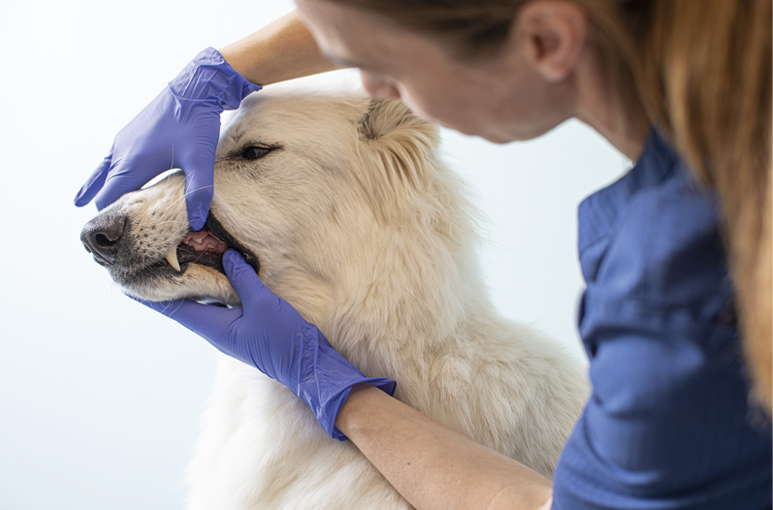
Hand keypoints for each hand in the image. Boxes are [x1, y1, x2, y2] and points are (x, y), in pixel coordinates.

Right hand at [74, 47, 260, 229]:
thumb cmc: (197, 122)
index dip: (107, 219)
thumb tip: (197, 221)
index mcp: (134, 162)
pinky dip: (105, 171)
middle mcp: (123, 151)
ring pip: (104, 171)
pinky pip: (112, 158)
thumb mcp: (201, 160)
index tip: (105, 238)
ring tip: (84, 203)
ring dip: (99, 187)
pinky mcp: (132, 132)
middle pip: (105, 188)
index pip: (109, 198)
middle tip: (98, 230)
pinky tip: (105, 175)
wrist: (195, 86)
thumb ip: (199, 192)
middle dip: (103, 208)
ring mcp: (125, 140)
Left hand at [135, 250, 395, 439]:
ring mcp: (229, 327)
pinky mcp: (244, 324)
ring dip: (190, 281)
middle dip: (165, 282)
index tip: (124, 278)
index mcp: (213, 326)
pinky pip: (221, 300)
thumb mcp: (263, 304)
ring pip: (202, 300)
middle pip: (182, 302)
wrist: (308, 366)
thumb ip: (243, 278)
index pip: (171, 307)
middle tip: (150, 257)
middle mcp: (215, 328)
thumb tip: (225, 254)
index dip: (148, 293)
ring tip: (179, 256)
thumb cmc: (284, 341)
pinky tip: (217, 267)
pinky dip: (213, 283)